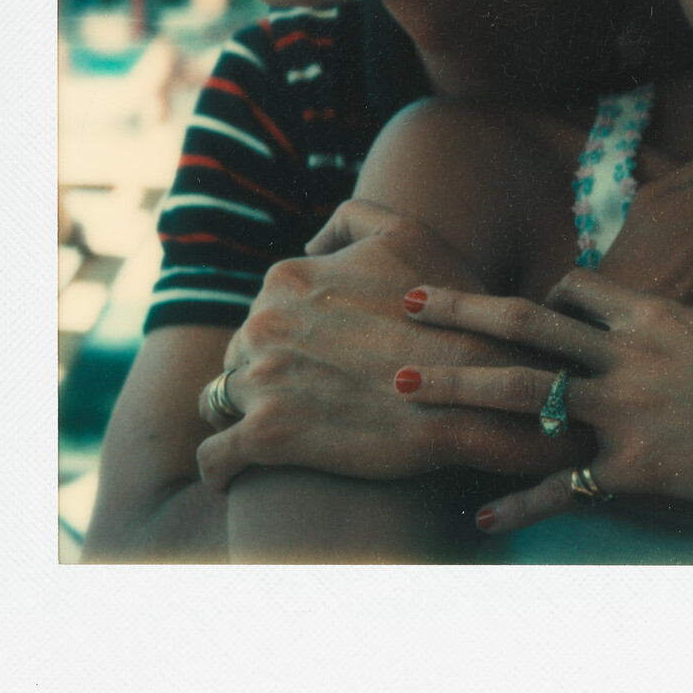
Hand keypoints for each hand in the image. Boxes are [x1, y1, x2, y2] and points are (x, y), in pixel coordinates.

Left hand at [195, 201, 589, 490]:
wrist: (476, 391)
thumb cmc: (449, 313)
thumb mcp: (407, 234)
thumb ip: (351, 219)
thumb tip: (312, 244)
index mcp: (288, 279)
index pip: (264, 310)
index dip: (293, 335)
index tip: (325, 358)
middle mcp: (263, 323)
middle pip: (242, 353)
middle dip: (269, 372)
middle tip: (316, 396)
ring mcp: (260, 381)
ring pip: (222, 400)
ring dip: (246, 414)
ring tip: (287, 431)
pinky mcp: (265, 438)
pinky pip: (216, 458)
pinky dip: (221, 467)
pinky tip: (238, 473)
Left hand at [399, 180, 692, 548]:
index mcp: (656, 316)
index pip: (578, 290)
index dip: (548, 297)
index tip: (524, 307)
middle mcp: (627, 358)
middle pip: (525, 327)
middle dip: (460, 312)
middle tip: (404, 303)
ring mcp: (626, 414)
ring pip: (524, 394)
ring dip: (458, 387)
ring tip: (401, 385)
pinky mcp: (636, 471)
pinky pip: (565, 487)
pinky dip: (521, 500)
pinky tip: (480, 515)